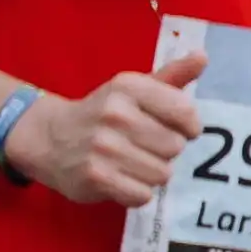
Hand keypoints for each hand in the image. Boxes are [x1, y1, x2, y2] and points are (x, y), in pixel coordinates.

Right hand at [18, 67, 201, 209]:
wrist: (47, 138)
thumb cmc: (102, 114)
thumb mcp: (133, 90)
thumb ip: (172, 76)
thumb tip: (203, 56)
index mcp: (128, 86)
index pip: (186, 112)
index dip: (187, 126)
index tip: (172, 127)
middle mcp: (115, 113)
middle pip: (175, 146)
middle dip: (164, 150)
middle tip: (140, 145)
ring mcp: (103, 146)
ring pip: (162, 173)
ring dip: (150, 173)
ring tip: (129, 163)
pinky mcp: (96, 176)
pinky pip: (143, 195)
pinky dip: (135, 191)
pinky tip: (119, 178)